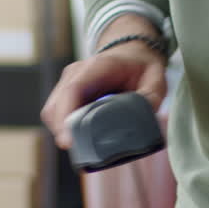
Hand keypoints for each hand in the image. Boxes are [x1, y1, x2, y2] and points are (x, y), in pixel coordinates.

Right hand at [40, 44, 166, 149]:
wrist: (131, 54)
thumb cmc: (140, 65)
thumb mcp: (155, 76)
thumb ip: (153, 95)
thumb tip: (146, 115)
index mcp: (97, 67)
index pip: (73, 91)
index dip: (66, 117)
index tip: (68, 141)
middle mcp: (76, 74)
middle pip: (56, 106)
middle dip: (63, 132)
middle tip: (79, 153)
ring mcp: (68, 83)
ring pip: (52, 112)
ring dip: (62, 132)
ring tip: (81, 149)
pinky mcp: (67, 94)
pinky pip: (57, 114)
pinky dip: (64, 129)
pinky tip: (79, 140)